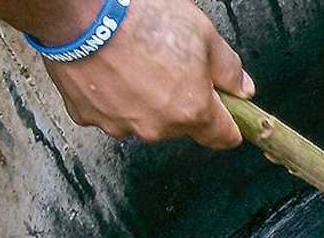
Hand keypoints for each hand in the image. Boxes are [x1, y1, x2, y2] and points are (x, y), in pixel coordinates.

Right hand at [44, 0, 254, 148]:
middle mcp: (157, 128)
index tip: (226, 111)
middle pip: (181, 125)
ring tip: (134, 63)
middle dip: (182, 101)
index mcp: (192, 111)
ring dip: (145, 101)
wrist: (81, 14)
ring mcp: (120, 125)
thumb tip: (242, 89)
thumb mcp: (204, 34)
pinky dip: (112, 97)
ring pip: (145, 120)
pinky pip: (109, 112)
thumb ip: (228, 69)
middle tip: (171, 66)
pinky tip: (109, 69)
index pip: (223, 137)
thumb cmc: (142, 19)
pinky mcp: (88, 117)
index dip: (229, 123)